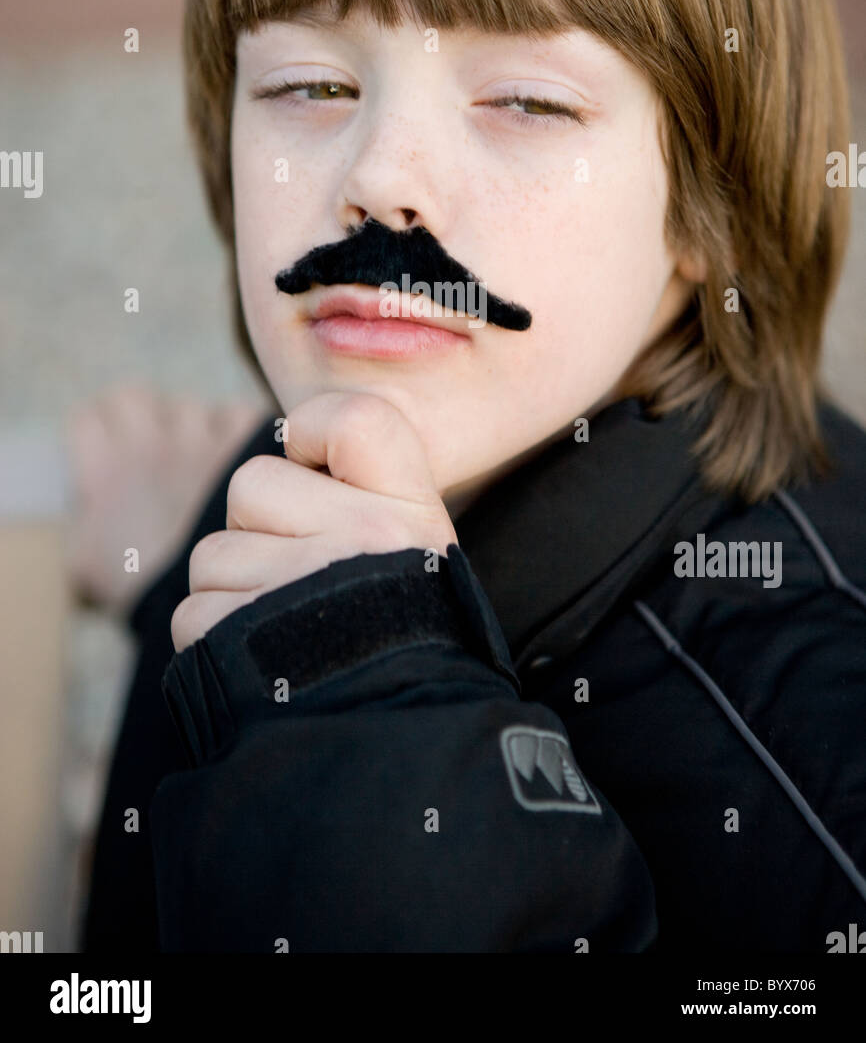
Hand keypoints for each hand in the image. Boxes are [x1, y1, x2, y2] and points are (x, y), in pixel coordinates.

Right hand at [64, 383, 263, 619]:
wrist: (206, 598)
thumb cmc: (142, 585)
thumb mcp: (84, 558)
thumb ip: (81, 519)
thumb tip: (87, 503)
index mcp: (105, 467)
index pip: (89, 417)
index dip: (95, 433)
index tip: (105, 449)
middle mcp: (150, 443)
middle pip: (133, 400)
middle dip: (138, 420)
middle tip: (152, 450)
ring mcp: (200, 440)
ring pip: (187, 407)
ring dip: (188, 427)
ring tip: (197, 461)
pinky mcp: (244, 442)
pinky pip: (235, 415)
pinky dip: (234, 433)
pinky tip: (234, 462)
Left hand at [170, 391, 457, 652]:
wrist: (402, 741)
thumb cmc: (404, 633)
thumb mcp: (417, 544)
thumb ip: (367, 480)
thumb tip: (291, 440)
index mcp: (409, 508)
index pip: (348, 418)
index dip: (313, 434)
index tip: (323, 471)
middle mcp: (363, 539)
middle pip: (252, 485)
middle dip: (261, 529)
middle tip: (310, 579)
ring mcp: (300, 588)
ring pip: (214, 554)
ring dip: (235, 591)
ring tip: (291, 631)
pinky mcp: (242, 638)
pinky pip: (195, 612)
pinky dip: (216, 641)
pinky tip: (266, 662)